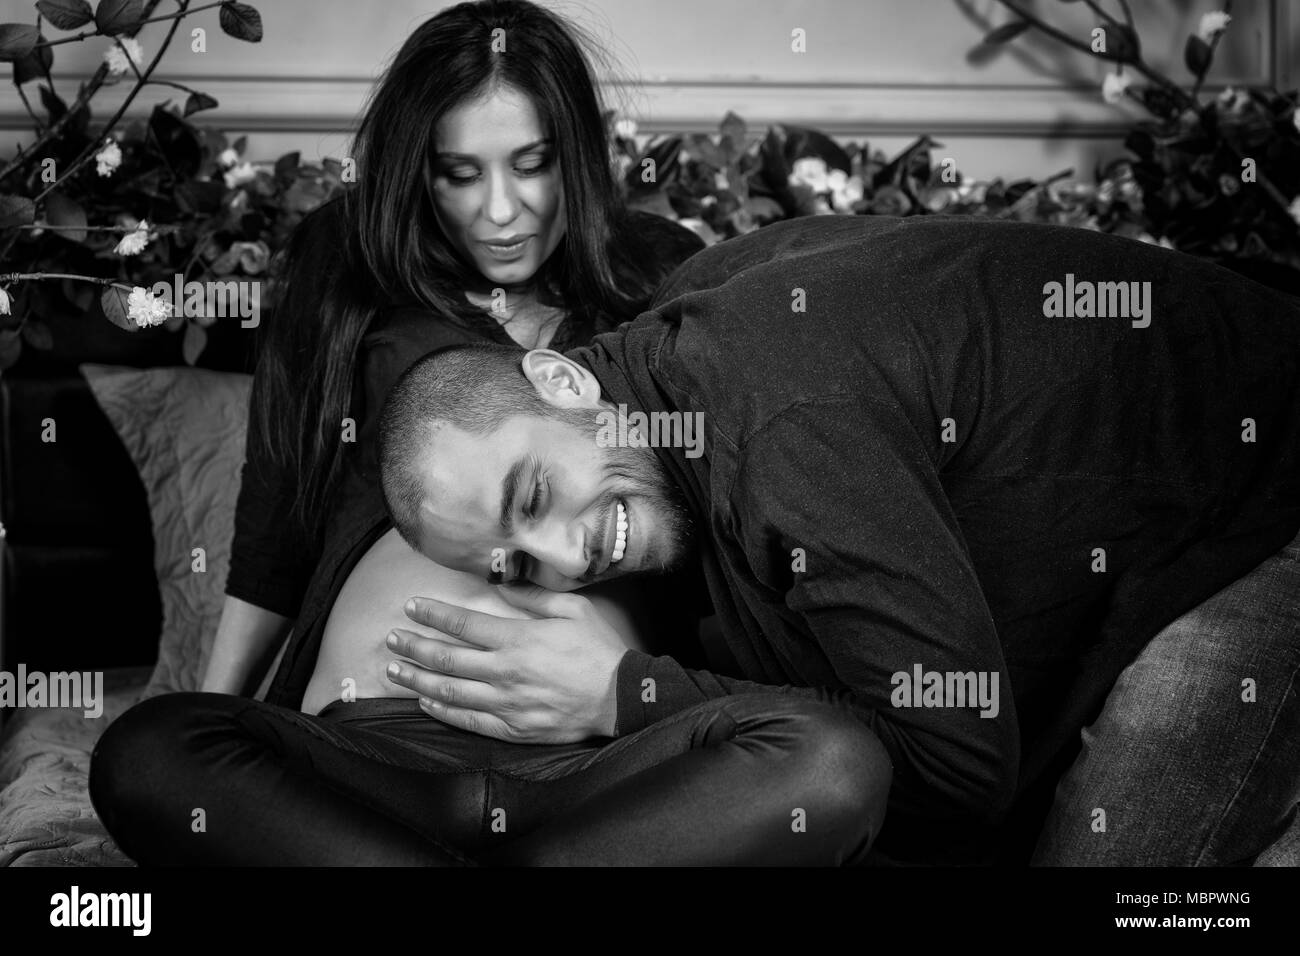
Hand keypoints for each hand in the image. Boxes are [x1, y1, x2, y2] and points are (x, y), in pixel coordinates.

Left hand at [385, 584, 628, 743]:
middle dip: (415, 646)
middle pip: (447, 658)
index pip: (464, 624)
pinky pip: (468, 722)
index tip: (412, 607)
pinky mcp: (513, 729)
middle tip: (393, 637)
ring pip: (450, 692)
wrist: (621, 697)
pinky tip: (425, 703)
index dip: (433, 615)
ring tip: (395, 669)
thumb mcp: (574, 610)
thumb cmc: (599, 650)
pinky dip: (442, 712)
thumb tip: (503, 584)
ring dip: (417, 680)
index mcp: (519, 639)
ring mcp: (507, 704)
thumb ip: (534, 598)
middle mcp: (506, 672)